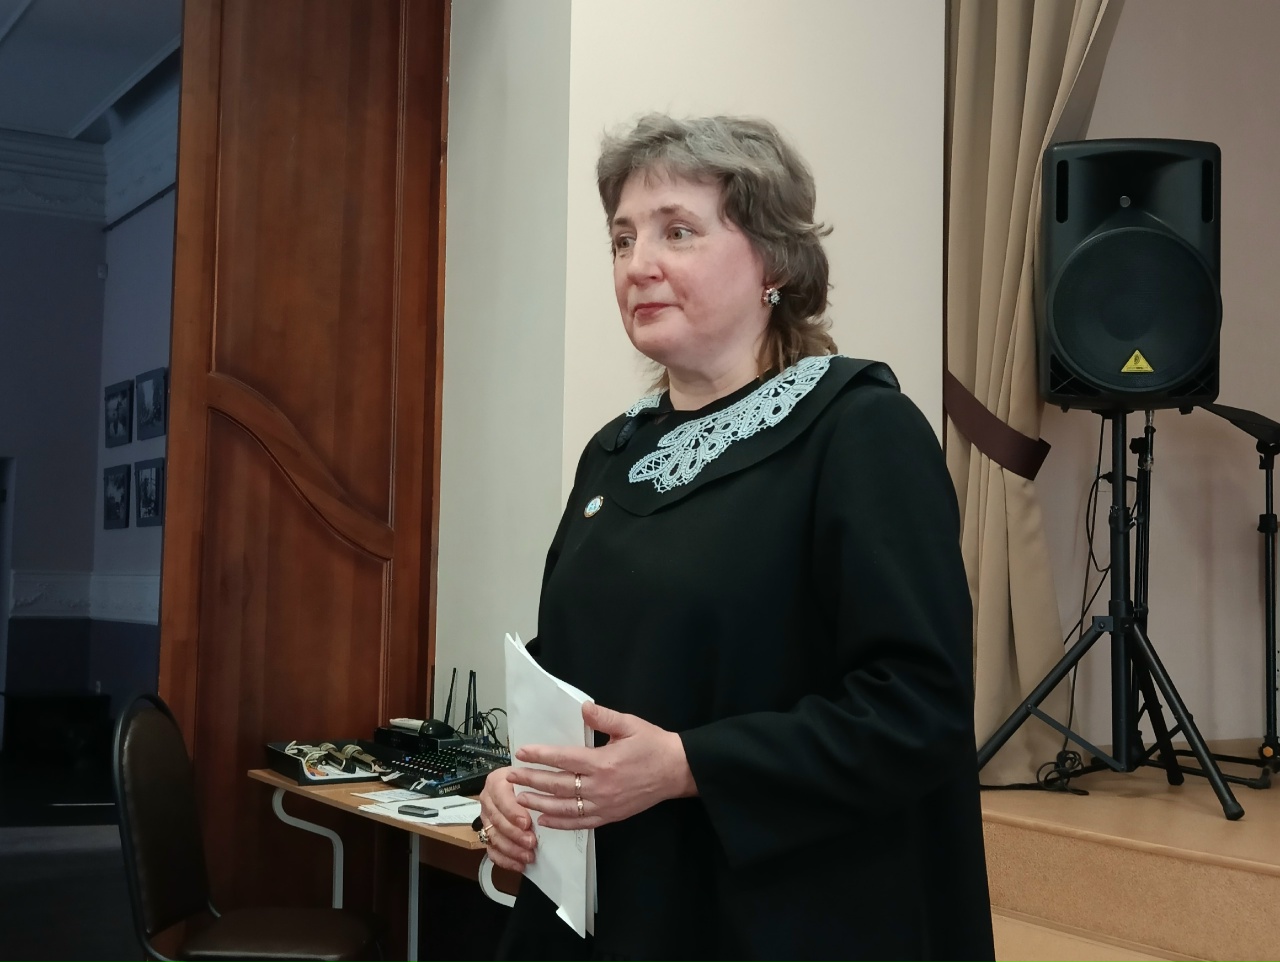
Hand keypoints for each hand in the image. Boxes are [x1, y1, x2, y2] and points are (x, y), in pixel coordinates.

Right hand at [476, 766, 536, 872]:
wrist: (521, 788)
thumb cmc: (528, 783)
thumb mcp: (532, 779)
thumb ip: (534, 789)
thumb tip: (546, 806)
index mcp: (496, 782)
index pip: (501, 797)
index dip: (512, 812)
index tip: (526, 822)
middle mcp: (488, 800)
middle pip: (497, 820)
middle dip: (515, 834)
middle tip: (531, 842)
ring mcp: (486, 819)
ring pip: (494, 837)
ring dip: (511, 849)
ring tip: (528, 856)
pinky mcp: (488, 834)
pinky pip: (491, 851)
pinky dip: (505, 860)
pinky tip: (519, 864)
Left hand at [507, 701, 696, 830]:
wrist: (678, 771)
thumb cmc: (654, 744)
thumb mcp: (630, 724)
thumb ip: (604, 717)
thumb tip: (582, 706)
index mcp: (603, 761)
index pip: (563, 759)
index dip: (540, 755)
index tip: (521, 752)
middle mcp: (600, 786)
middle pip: (558, 785)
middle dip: (531, 780)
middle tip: (511, 776)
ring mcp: (604, 804)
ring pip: (565, 807)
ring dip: (540, 804)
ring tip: (519, 799)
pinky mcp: (610, 816)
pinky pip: (581, 822)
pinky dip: (561, 823)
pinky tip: (545, 821)